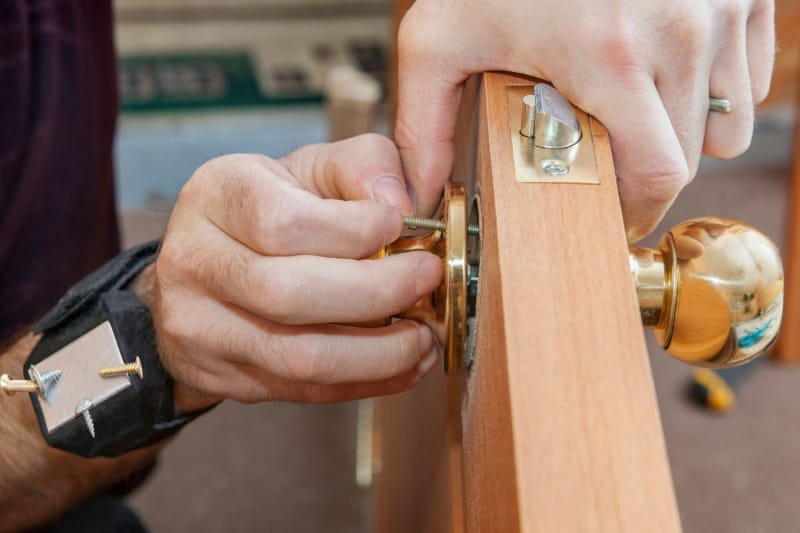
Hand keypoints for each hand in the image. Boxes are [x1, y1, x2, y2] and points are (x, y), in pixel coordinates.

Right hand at [149, 134, 442, 408]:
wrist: (208, 268)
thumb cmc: (276, 208)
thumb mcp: (315, 168)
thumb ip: (366, 165)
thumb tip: (401, 202)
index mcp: (217, 195)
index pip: (283, 223)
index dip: (355, 230)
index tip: (402, 226)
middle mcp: (196, 262)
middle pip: (289, 295)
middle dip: (378, 293)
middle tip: (427, 280)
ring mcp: (201, 328)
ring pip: (301, 358)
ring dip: (381, 353)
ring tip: (424, 335)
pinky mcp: (224, 376)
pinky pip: (306, 392)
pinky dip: (368, 381)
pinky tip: (405, 363)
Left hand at [395, 0, 773, 240]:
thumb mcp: (440, 36)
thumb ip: (423, 123)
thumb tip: (421, 193)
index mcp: (609, 55)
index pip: (658, 175)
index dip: (637, 208)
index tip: (617, 213)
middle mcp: (681, 32)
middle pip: (692, 156)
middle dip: (650, 171)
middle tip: (612, 157)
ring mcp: (721, 8)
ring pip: (728, 123)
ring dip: (683, 131)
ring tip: (633, 109)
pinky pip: (748, 78)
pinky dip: (711, 88)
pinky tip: (661, 71)